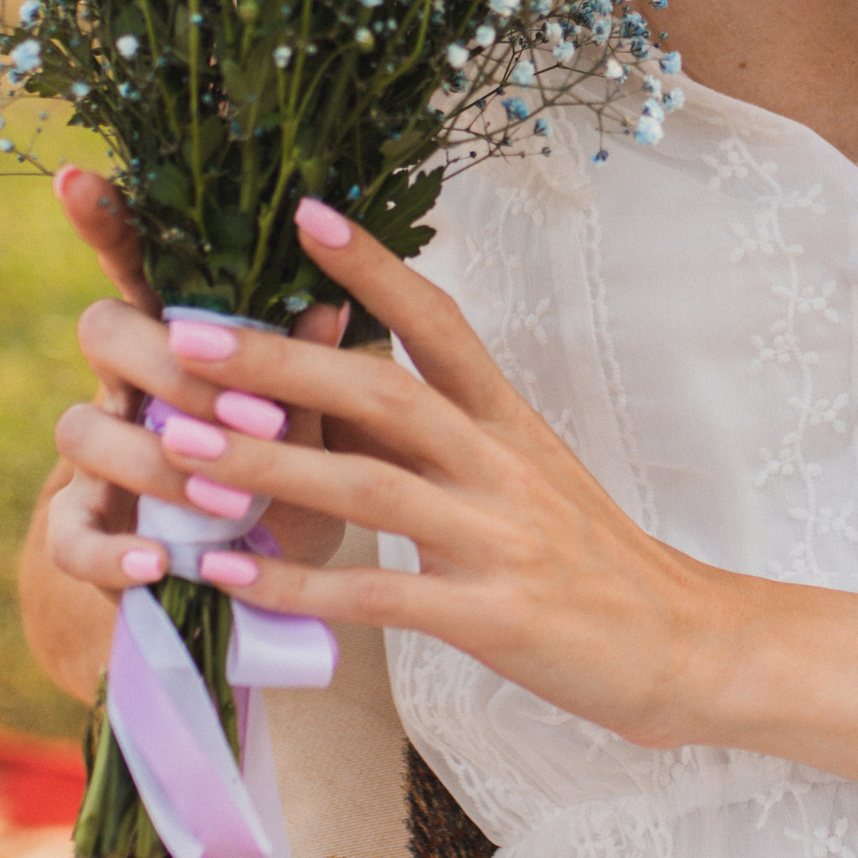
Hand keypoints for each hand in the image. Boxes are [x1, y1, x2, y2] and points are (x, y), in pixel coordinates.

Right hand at [36, 167, 347, 613]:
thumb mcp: (314, 427)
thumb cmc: (290, 479)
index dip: (105, 221)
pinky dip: (112, 554)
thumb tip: (336, 303)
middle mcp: (125, 386)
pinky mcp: (85, 536)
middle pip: (103, 331)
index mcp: (182, 339)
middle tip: (257, 417)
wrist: (253, 585)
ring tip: (235, 502)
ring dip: (157, 460)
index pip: (139, 266)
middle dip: (172, 364)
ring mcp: (96, 460)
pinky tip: (158, 565)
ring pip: (82, 429)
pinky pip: (71, 539)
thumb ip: (312, 373)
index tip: (77, 174)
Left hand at [59, 196, 751, 743]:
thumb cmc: (587, 557)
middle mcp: (502, 463)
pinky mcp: (491, 616)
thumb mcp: (520, 472)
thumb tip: (331, 382)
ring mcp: (498, 539)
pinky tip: (229, 572)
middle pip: (383, 392)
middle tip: (185, 338)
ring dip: (268, 464)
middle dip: (279, 361)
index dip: (374, 268)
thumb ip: (432, 432)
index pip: (440, 321)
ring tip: (178, 450)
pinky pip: (379, 593)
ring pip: (370, 486)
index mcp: (508, 419)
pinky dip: (299, 582)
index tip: (305, 214)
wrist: (680, 643)